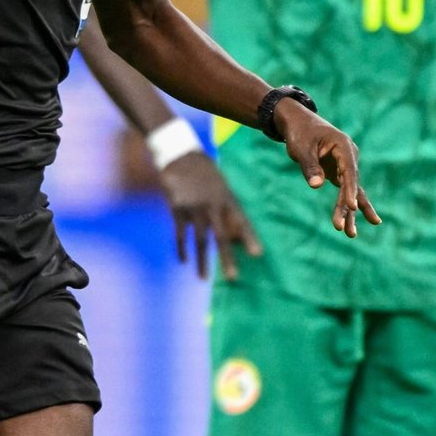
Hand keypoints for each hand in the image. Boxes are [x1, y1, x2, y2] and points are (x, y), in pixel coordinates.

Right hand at [157, 152, 261, 279]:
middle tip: (233, 278)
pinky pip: (181, 234)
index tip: (258, 255)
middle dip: (226, 258)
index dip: (249, 238)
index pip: (242, 222)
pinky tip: (185, 261)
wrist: (181, 156)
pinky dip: (182, 248)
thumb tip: (236, 239)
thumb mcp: (222, 189)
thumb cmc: (206, 176)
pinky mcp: (178, 209)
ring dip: (202, 261)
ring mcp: (195, 207)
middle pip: (221, 235)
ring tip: (204, 279)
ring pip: (200, 239)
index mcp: (228, 198)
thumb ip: (228, 212)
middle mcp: (213, 205)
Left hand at [273, 98, 381, 236]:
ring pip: (351, 191)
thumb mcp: (301, 148)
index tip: (351, 206)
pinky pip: (347, 191)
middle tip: (341, 229)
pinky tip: (358, 223)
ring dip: (350, 212)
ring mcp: (346, 165)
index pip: (349, 171)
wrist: (298, 123)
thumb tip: (317, 186)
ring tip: (351, 235)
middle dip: (347, 207)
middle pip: (351, 185)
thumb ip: (310, 167)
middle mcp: (349, 156)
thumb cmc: (300, 133)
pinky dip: (350, 206)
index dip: (350, 189)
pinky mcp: (339, 173)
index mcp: (344, 145)